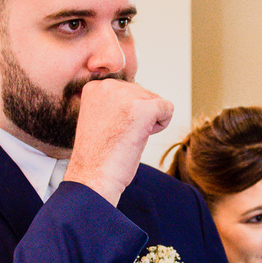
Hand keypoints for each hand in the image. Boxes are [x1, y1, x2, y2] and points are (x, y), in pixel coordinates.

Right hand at [64, 79, 172, 205]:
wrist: (93, 176)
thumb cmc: (98, 155)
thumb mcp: (100, 117)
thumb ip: (115, 102)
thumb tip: (141, 94)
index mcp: (95, 87)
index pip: (128, 90)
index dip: (126, 113)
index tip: (110, 129)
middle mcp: (108, 86)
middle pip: (143, 93)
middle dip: (139, 116)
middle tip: (118, 136)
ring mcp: (126, 95)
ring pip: (156, 101)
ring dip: (148, 122)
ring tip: (126, 138)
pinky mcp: (143, 108)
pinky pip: (167, 108)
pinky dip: (161, 125)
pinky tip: (140, 137)